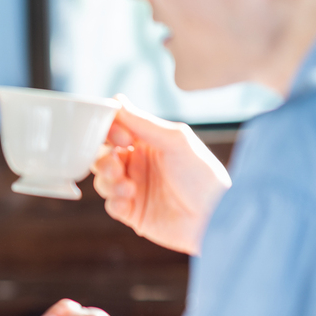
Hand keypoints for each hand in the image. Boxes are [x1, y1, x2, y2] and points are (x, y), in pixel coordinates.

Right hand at [92, 96, 230, 254]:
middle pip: (101, 156)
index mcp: (147, 142)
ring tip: (128, 188)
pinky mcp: (133, 212)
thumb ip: (143, 123)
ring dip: (109, 182)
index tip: (121, 138)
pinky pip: (110, 205)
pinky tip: (129, 201)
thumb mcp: (175, 141)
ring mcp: (134, 188)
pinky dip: (115, 201)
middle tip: (115, 165)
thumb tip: (117, 100)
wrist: (214, 216)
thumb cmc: (202, 174)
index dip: (109, 132)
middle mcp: (138, 163)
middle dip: (102, 160)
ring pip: (103, 180)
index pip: (114, 131)